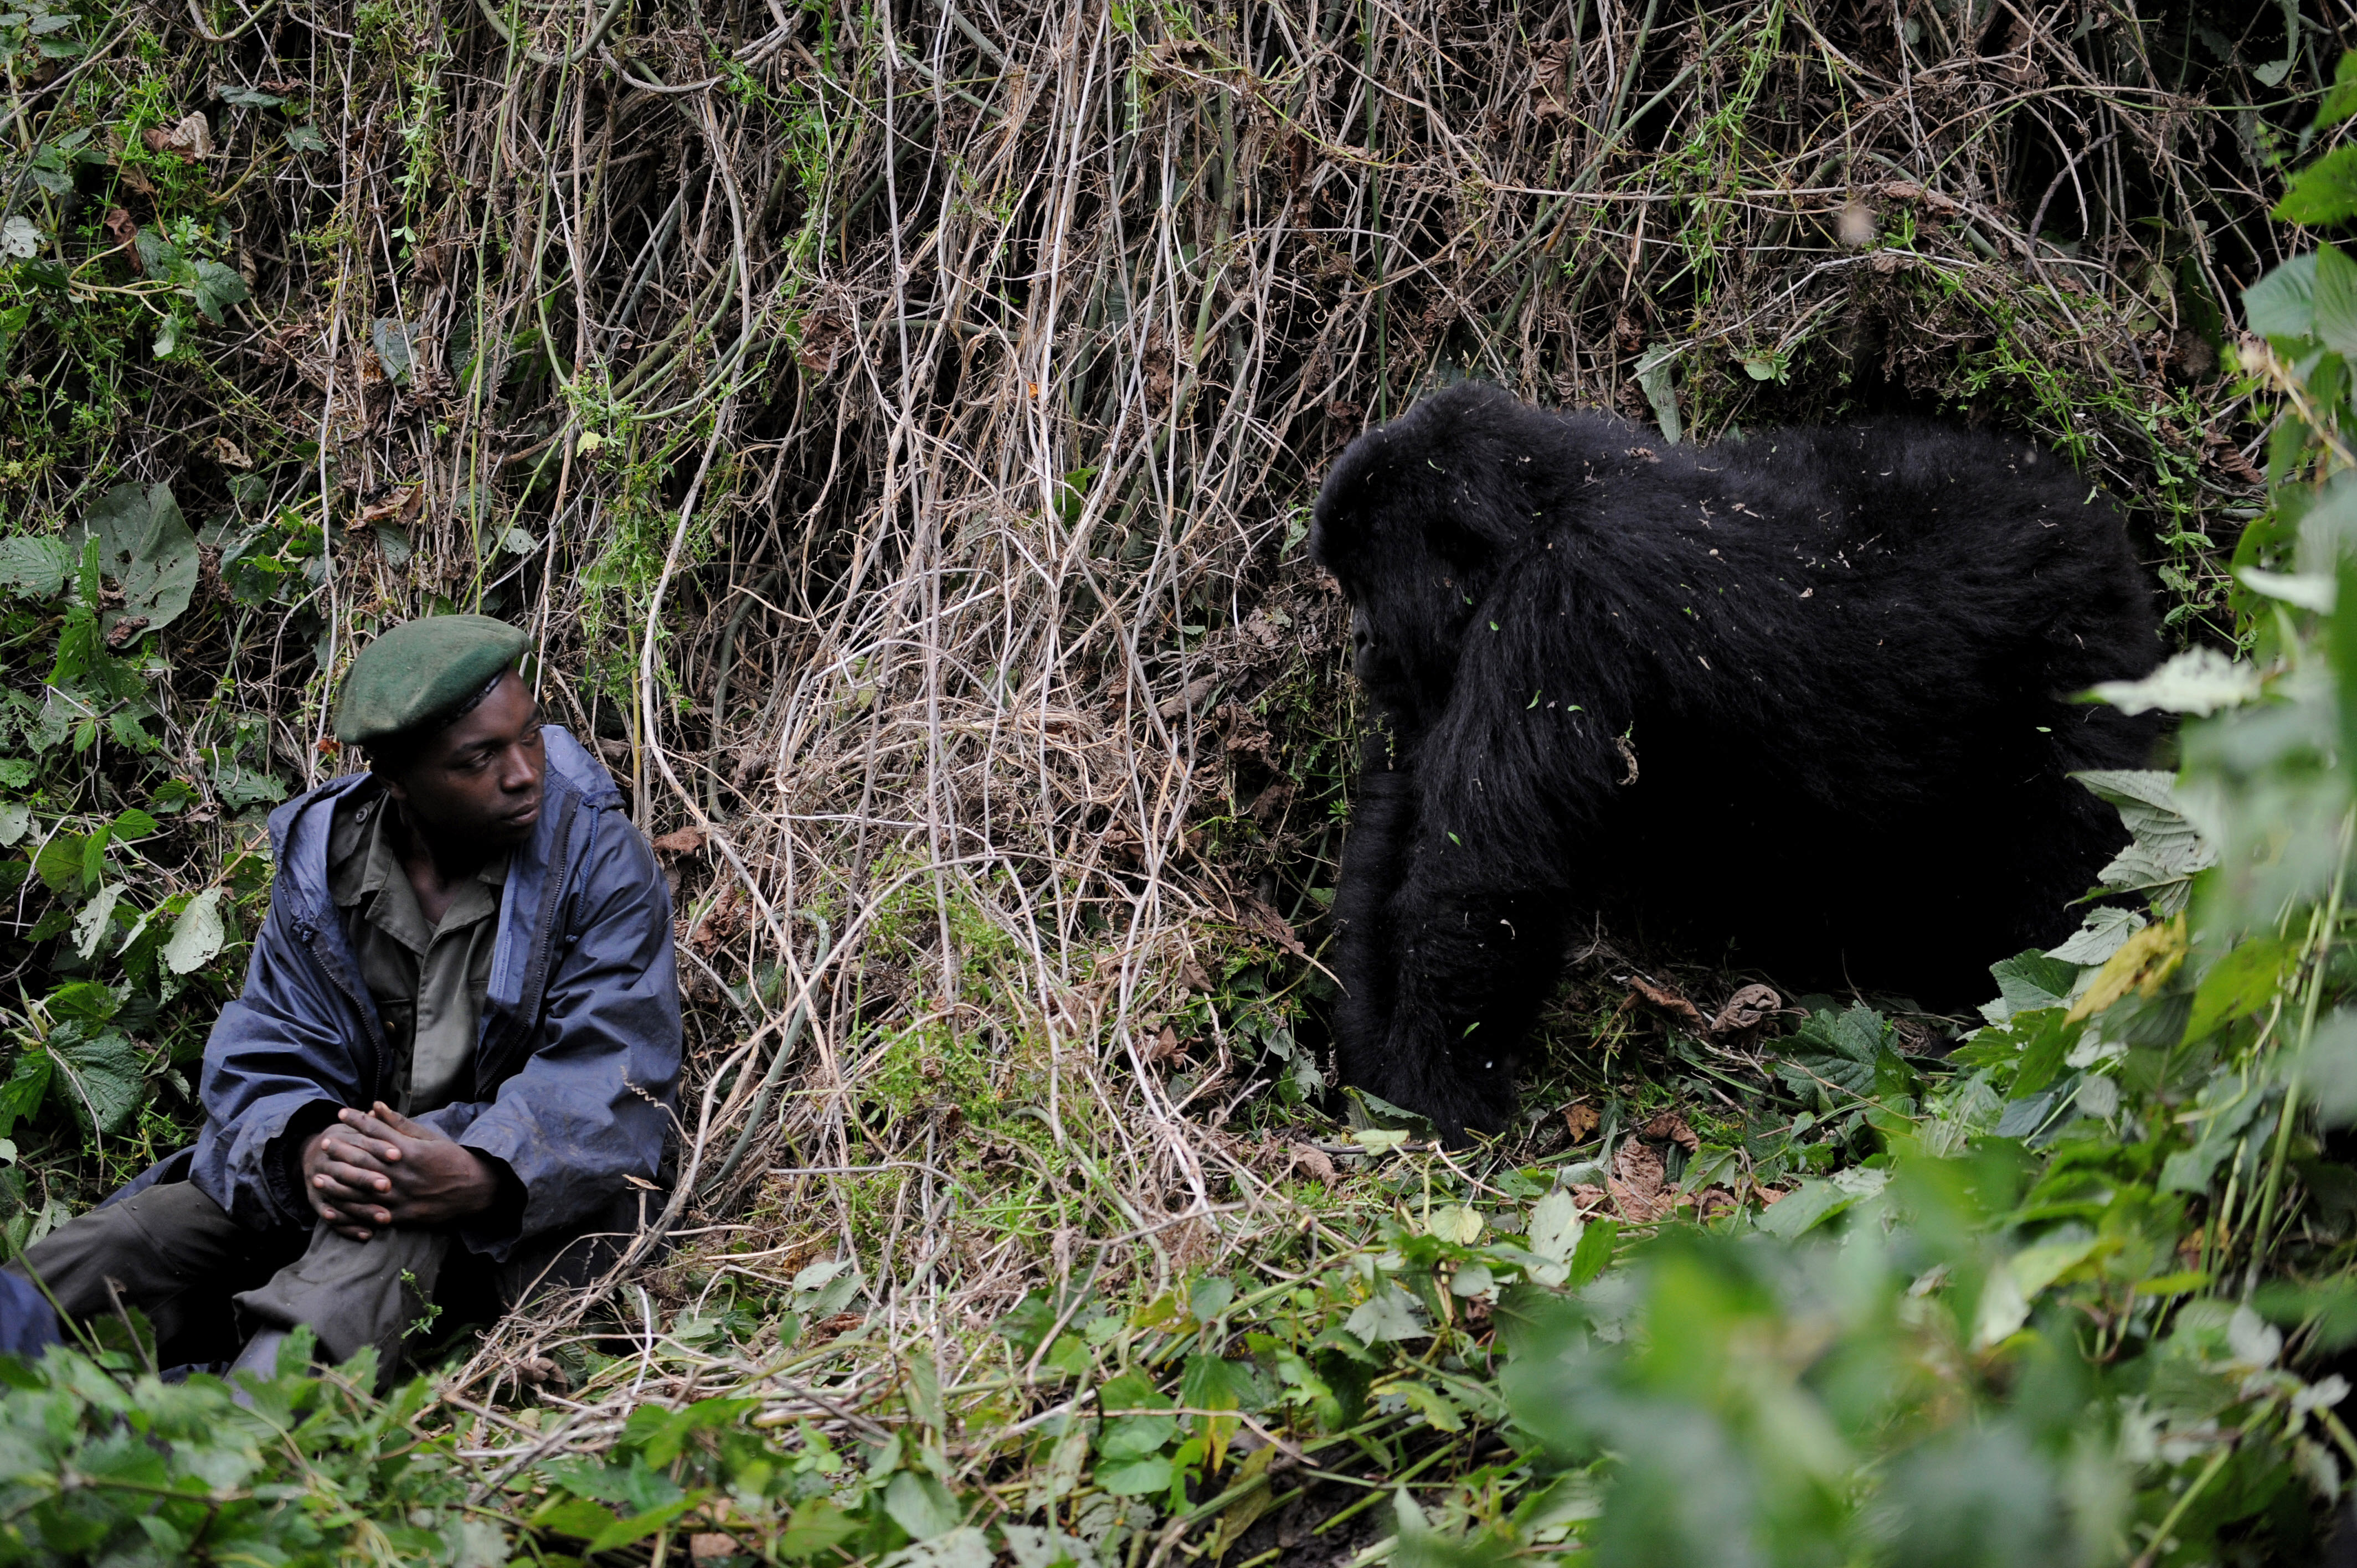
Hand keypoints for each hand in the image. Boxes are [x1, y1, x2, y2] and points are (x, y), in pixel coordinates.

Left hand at [300, 1102, 502, 1233]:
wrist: (476, 1190)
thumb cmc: (453, 1159)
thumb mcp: (430, 1137)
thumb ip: (400, 1124)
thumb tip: (376, 1106)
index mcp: (409, 1151)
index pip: (376, 1131)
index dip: (357, 1121)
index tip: (341, 1114)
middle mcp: (402, 1173)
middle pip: (363, 1159)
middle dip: (341, 1150)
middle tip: (325, 1143)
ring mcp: (400, 1197)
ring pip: (360, 1190)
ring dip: (337, 1184)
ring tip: (319, 1177)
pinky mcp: (401, 1216)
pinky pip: (369, 1215)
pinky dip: (350, 1213)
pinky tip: (334, 1209)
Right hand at [301, 1119, 397, 1238]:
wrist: (312, 1153)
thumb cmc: (347, 1139)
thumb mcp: (355, 1128)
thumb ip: (371, 1123)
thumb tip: (378, 1107)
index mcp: (339, 1140)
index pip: (360, 1143)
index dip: (379, 1147)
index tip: (399, 1154)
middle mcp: (326, 1162)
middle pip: (347, 1172)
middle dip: (367, 1179)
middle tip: (389, 1186)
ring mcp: (318, 1183)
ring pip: (341, 1198)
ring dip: (363, 1210)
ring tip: (385, 1218)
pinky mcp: (316, 1202)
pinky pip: (332, 1217)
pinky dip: (348, 1227)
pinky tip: (366, 1235)